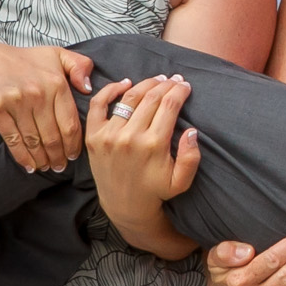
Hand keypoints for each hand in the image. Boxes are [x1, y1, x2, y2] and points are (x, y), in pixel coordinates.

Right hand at [0, 40, 92, 173]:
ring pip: (34, 140)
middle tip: (61, 166)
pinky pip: (13, 139)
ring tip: (46, 168)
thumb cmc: (23, 60)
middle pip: (53, 135)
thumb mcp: (56, 54)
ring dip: (42, 159)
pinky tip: (29, 166)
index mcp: (56, 83)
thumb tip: (88, 88)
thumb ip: (80, 66)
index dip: (74, 143)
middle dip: (58, 156)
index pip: (70, 122)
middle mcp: (38, 93)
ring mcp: (16, 102)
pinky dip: (22, 156)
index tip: (75, 155)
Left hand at [85, 75, 202, 260]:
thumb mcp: (182, 180)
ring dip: (145, 84)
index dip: (180, 91)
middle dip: (166, 85)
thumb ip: (191, 157)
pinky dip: (111, 90)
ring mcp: (109, 135)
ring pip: (129, 98)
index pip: (169, 106)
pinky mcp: (93, 137)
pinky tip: (126, 83)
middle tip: (175, 79)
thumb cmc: (156, 191)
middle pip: (151, 98)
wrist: (124, 205)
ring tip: (157, 80)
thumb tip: (191, 130)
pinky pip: (99, 105)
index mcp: (153, 145)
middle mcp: (130, 137)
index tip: (186, 85)